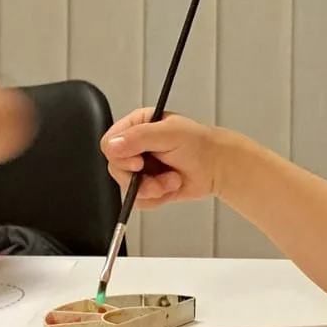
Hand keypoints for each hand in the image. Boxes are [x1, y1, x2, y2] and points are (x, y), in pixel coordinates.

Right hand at [101, 110, 225, 208]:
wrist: (217, 167)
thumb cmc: (200, 144)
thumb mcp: (170, 133)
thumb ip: (139, 137)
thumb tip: (114, 145)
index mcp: (136, 126)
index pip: (110, 143)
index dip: (121, 156)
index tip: (139, 162)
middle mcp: (135, 147)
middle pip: (115, 168)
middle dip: (140, 178)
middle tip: (158, 176)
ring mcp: (141, 168)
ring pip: (127, 187)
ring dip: (152, 189)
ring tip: (172, 180)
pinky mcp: (147, 186)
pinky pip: (139, 200)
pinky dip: (157, 198)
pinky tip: (171, 186)